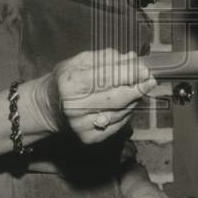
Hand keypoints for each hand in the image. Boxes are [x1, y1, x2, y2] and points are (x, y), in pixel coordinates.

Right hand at [29, 49, 155, 143]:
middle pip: (116, 98)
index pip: (105, 79)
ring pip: (120, 112)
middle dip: (137, 88)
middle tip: (150, 80)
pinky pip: (118, 124)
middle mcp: (74, 108)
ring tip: (138, 88)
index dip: (128, 74)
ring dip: (134, 99)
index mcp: (70, 85)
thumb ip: (105, 58)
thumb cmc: (65, 81)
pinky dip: (127, 112)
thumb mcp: (79, 62)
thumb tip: (131, 58)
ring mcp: (82, 126)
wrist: (47, 108)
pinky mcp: (90, 138)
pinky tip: (127, 102)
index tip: (145, 69)